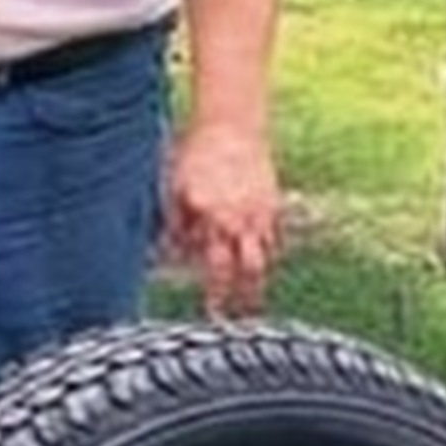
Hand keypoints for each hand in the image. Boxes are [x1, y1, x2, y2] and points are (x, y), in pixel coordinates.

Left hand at [163, 119, 280, 318]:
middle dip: (241, 300)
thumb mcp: (174, 188)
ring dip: (256, 282)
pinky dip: (265, 254)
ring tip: (253, 305)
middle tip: (237, 321)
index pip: (214, 269)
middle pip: (245, 271)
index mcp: (211, 217)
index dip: (214, 295)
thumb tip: (173, 255)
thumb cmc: (194, 154)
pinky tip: (260, 266)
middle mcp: (237, 219)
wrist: (231, 124)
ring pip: (263, 258)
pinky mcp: (272, 204)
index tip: (211, 315)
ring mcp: (259, 212)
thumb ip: (176, 224)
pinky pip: (272, 238)